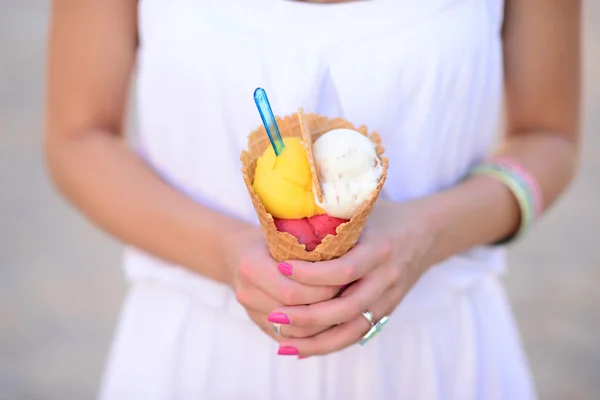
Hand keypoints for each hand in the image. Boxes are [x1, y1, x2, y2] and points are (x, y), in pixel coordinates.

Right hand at [225, 226, 340, 341]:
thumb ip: (304, 247)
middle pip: (294, 312)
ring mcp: (251, 312)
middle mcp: (247, 292)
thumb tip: (344, 256)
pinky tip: (332, 321)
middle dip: (325, 306)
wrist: (235, 253)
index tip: (344, 280)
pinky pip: (291, 338)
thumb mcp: (284, 234)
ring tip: (344, 308)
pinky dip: (313, 334)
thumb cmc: (267, 238)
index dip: (322, 289)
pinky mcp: (259, 325)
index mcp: (251, 266)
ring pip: (294, 331)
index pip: (292, 290)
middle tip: (349, 295)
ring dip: (322, 324)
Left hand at [269, 199, 436, 355]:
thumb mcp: (363, 210)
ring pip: (351, 330)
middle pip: (346, 308)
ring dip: (316, 341)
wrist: (426, 234)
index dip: (311, 274)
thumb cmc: (385, 216)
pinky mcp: (385, 312)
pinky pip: (356, 335)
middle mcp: (386, 278)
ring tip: (283, 344)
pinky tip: (302, 349)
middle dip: (307, 316)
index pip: (344, 270)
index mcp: (380, 249)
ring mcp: (387, 299)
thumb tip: (288, 215)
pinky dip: (329, 345)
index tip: (280, 268)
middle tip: (274, 315)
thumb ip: (333, 215)